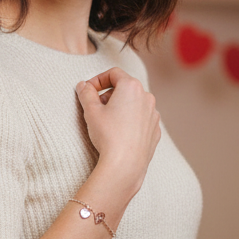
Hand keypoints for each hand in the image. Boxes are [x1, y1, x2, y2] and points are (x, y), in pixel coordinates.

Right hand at [76, 67, 160, 196]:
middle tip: (95, 108)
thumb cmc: (108, 135)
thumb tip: (83, 85)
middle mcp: (146, 97)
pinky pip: (140, 119)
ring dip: (119, 107)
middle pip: (124, 88)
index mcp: (131, 87)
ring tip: (106, 122)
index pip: (113, 73)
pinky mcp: (155, 130)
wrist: (125, 164)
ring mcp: (153, 114)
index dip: (97, 80)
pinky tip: (118, 134)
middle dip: (108, 95)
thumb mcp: (90, 111)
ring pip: (134, 104)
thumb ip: (86, 93)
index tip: (87, 91)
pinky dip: (129, 121)